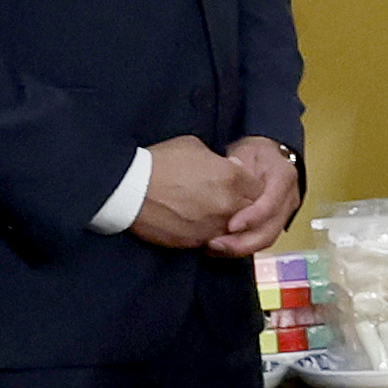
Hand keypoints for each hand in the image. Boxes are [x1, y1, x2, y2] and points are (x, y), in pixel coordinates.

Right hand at [126, 135, 252, 248]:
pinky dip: (207, 232)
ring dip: (225, 221)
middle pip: (249, 211)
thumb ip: (220, 160)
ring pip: (232, 229)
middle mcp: (228, 205)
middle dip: (241, 205)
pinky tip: (193, 222)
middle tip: (223, 198)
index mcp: (232, 178)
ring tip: (206, 211)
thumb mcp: (194, 146)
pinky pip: (212, 239)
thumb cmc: (159, 162)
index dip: (249, 186)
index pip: (258, 189)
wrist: (129, 189)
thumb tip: (232, 168)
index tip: (238, 184)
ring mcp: (213, 226)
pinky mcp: (196, 241)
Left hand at [202, 134, 300, 255]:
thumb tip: (228, 176)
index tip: (231, 225)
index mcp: (284, 178)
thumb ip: (238, 168)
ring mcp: (283, 214)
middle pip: (270, 230)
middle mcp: (288, 200)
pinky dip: (239, 247)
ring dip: (239, 248)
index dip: (252, 217)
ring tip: (213, 247)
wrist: (268, 160)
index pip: (271, 203)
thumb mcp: (246, 153)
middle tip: (215, 243)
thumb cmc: (256, 155)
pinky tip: (219, 247)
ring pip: (266, 239)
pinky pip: (259, 240)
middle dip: (243, 242)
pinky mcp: (273, 224)